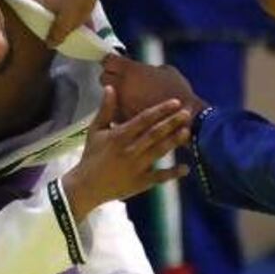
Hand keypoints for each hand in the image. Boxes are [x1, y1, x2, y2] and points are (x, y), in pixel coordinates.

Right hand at [32, 0, 123, 47]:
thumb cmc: (75, 1)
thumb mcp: (66, 23)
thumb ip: (56, 35)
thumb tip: (49, 43)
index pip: (32, 15)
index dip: (40, 25)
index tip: (50, 33)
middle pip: (46, 8)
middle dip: (57, 20)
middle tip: (67, 29)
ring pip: (58, 0)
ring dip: (68, 12)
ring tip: (81, 24)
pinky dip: (74, 3)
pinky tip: (86, 13)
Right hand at [62, 86, 190, 221]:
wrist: (86, 186)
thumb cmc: (92, 155)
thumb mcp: (95, 130)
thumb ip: (105, 109)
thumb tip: (110, 87)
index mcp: (119, 135)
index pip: (143, 119)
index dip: (160, 110)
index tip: (175, 102)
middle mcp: (130, 149)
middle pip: (154, 134)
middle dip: (172, 122)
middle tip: (188, 113)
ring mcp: (136, 167)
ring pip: (159, 152)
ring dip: (174, 142)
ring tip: (188, 132)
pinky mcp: (140, 183)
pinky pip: (159, 177)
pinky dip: (172, 173)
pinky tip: (186, 168)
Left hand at [100, 54, 207, 121]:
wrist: (184, 118)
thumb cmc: (178, 91)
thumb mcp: (167, 71)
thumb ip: (150, 68)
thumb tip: (144, 70)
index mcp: (130, 70)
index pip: (108, 61)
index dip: (112, 61)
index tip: (116, 62)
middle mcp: (121, 85)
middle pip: (104, 78)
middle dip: (111, 77)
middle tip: (121, 79)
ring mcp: (120, 103)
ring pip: (108, 97)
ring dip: (115, 96)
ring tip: (127, 96)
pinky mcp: (124, 120)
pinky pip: (115, 113)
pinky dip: (120, 111)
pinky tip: (130, 110)